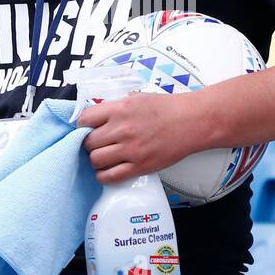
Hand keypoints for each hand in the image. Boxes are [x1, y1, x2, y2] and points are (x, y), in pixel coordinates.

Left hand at [78, 91, 203, 185]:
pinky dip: (103, 175)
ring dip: (95, 160)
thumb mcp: (137, 97)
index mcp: (120, 109)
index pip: (84, 119)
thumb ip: (115, 106)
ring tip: (102, 157)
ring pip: (95, 160)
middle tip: (95, 144)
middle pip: (88, 142)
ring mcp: (130, 149)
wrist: (192, 121)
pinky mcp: (139, 166)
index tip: (85, 129)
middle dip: (88, 144)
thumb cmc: (167, 108)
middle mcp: (122, 129)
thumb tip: (97, 116)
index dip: (82, 126)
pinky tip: (106, 171)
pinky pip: (110, 176)